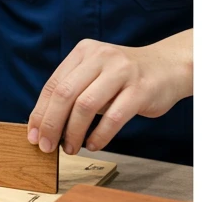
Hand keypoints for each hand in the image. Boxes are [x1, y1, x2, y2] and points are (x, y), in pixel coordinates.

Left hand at [29, 33, 193, 155]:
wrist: (168, 68)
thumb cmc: (122, 80)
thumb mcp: (92, 78)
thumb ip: (70, 95)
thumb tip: (41, 129)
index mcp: (84, 53)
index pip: (53, 86)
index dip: (39, 115)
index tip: (34, 137)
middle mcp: (102, 57)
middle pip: (65, 95)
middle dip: (51, 125)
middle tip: (47, 147)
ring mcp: (122, 71)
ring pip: (85, 106)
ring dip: (73, 133)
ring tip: (71, 149)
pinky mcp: (140, 89)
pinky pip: (112, 118)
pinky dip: (99, 136)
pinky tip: (93, 145)